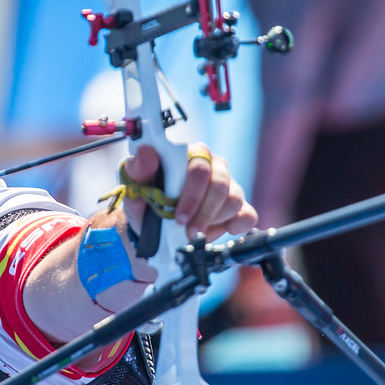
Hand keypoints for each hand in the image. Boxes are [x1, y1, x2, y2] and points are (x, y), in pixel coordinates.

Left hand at [121, 143, 256, 240]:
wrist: (155, 228)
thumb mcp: (137, 187)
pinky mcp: (238, 207)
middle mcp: (213, 167)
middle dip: (204, 212)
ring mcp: (228, 186)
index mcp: (190, 155)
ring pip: (234, 199)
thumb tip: (147, 152)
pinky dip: (238, 225)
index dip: (192, 194)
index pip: (199, 167)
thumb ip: (139, 169)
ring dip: (214, 220)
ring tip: (195, 232)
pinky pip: (248, 214)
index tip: (179, 217)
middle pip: (219, 184)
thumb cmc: (147, 201)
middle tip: (188, 231)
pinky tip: (224, 230)